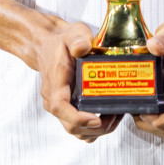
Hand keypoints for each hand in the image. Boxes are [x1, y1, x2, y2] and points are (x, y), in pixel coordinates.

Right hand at [32, 19, 121, 142]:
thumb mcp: (71, 34)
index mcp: (55, 84)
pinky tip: (109, 115)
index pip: (61, 107)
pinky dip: (95, 127)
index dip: (78, 118)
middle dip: (96, 127)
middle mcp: (54, 100)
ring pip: (77, 130)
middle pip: (72, 126)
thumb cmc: (60, 42)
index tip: (96, 119)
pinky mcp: (67, 108)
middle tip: (116, 116)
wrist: (47, 45)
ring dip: (97, 130)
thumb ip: (78, 39)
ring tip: (116, 116)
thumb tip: (83, 47)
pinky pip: (80, 126)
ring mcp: (60, 106)